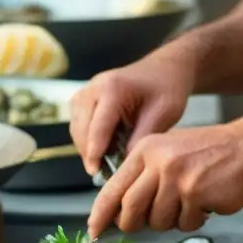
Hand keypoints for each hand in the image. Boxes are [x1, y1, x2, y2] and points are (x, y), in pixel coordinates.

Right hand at [69, 56, 194, 175]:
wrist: (164, 69)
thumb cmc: (166, 88)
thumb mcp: (163, 114)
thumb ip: (141, 138)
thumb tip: (123, 164)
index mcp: (113, 88)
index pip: (98, 127)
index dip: (95, 152)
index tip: (95, 172)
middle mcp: (94, 87)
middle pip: (82, 128)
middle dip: (89, 153)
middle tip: (102, 174)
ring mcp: (86, 91)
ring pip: (76, 128)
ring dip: (87, 147)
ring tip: (104, 163)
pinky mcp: (84, 97)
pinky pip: (78, 123)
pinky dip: (87, 138)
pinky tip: (103, 148)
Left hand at [87, 123, 242, 238]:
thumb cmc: (208, 154)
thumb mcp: (168, 153)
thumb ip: (143, 177)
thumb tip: (120, 213)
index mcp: (145, 150)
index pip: (112, 187)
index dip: (100, 213)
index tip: (93, 230)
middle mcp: (156, 162)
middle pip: (130, 209)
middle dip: (134, 224)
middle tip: (146, 224)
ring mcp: (175, 178)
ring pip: (158, 221)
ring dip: (172, 220)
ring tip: (189, 203)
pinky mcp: (195, 193)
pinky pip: (185, 223)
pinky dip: (194, 221)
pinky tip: (205, 204)